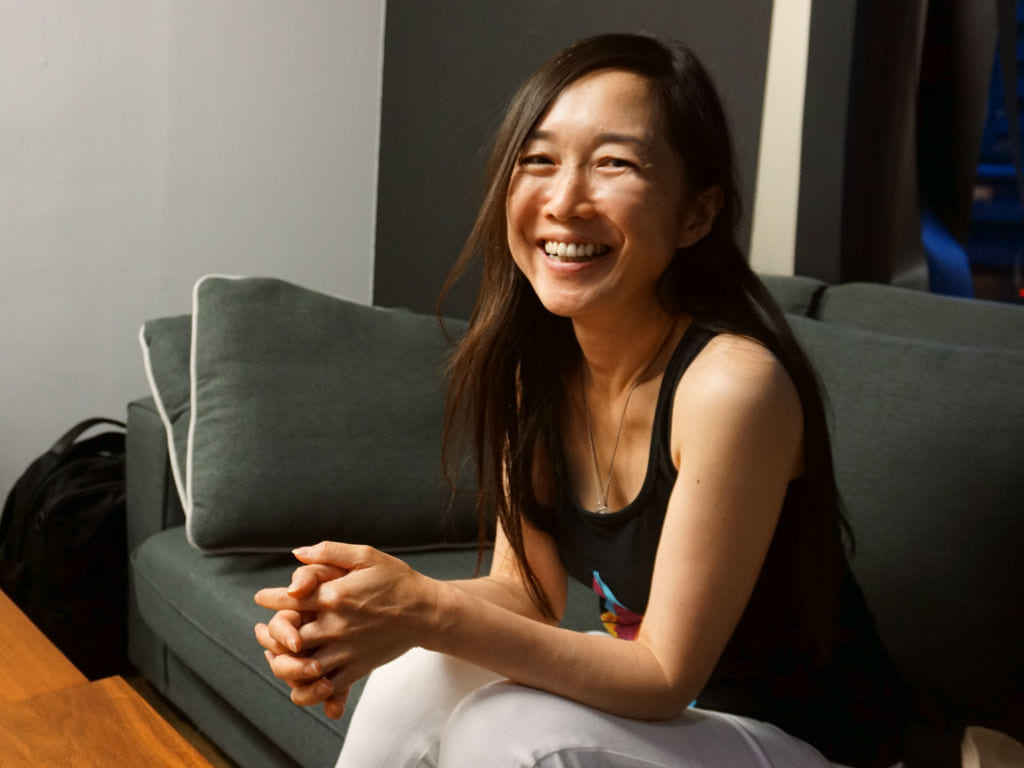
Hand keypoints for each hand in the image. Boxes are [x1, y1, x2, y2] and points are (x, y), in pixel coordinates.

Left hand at [254, 542, 442, 713]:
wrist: (426, 612)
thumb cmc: (397, 580)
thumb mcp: (366, 556)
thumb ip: (329, 552)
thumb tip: (297, 554)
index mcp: (335, 595)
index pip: (289, 599)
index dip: (271, 598)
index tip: (262, 598)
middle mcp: (335, 626)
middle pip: (287, 636)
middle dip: (269, 634)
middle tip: (261, 630)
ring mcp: (345, 650)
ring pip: (300, 666)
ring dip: (282, 663)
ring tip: (275, 656)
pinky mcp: (356, 668)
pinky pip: (324, 688)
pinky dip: (307, 690)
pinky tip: (300, 681)